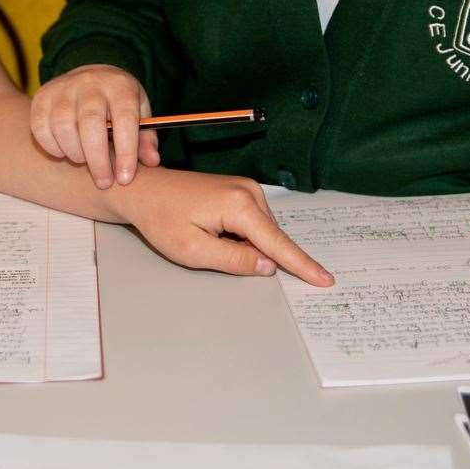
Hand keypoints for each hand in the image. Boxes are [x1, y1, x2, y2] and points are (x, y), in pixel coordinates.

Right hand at [29, 64, 159, 188]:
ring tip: (84, 162)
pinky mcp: (42, 97)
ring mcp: (63, 88)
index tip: (125, 179)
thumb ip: (145, 139)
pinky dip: (52, 147)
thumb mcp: (139, 114)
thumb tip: (152, 162)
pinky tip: (64, 152)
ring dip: (74, 153)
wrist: (90, 78)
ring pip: (63, 125)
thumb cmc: (118, 104)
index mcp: (119, 86)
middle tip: (104, 182)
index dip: (126, 151)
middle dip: (97, 159)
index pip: (124, 118)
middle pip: (90, 122)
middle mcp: (90, 83)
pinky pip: (41, 127)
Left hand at [112, 169, 332, 286]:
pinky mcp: (240, 192)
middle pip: (270, 239)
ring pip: (262, 234)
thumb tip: (269, 266)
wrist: (143, 190)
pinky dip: (240, 237)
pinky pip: (253, 225)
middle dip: (254, 256)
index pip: (279, 244)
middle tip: (211, 250)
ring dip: (244, 247)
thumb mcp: (194, 250)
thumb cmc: (162, 218)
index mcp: (240, 205)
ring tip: (206, 237)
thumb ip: (235, 260)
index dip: (303, 265)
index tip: (326, 280)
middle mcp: (249, 191)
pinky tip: (213, 232)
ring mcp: (246, 189)